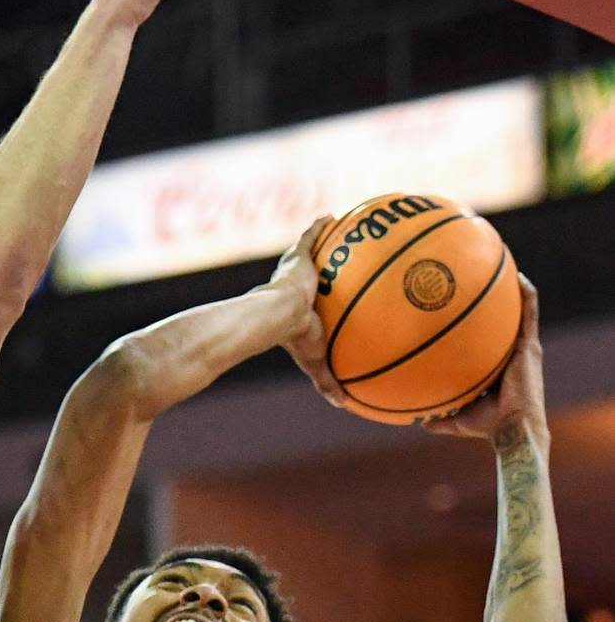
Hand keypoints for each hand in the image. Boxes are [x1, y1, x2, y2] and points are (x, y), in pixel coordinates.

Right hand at [269, 216, 345, 407]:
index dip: (318, 297)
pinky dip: (321, 225)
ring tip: (341, 229)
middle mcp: (295, 286)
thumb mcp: (316, 361)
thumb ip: (328, 380)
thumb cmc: (293, 339)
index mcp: (297, 308)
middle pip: (312, 273)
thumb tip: (344, 405)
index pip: (310, 301)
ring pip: (313, 251)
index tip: (331, 297)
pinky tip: (334, 215)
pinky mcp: (299, 254)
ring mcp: (296, 269)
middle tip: (336, 262)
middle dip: (322, 266)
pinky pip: (312, 235)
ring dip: (324, 241)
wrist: (277, 316)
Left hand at [424, 276, 547, 445]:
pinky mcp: (529, 346)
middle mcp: (511, 353)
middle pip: (501, 320)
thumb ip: (439, 419)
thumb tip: (418, 422)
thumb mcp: (457, 420)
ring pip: (519, 311)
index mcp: (497, 366)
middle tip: (474, 279)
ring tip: (501, 264)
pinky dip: (526, 294)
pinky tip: (517, 277)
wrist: (513, 429)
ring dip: (512, 288)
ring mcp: (522, 348)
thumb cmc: (488, 427)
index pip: (488, 341)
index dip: (479, 327)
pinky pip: (529, 312)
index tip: (462, 310)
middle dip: (494, 300)